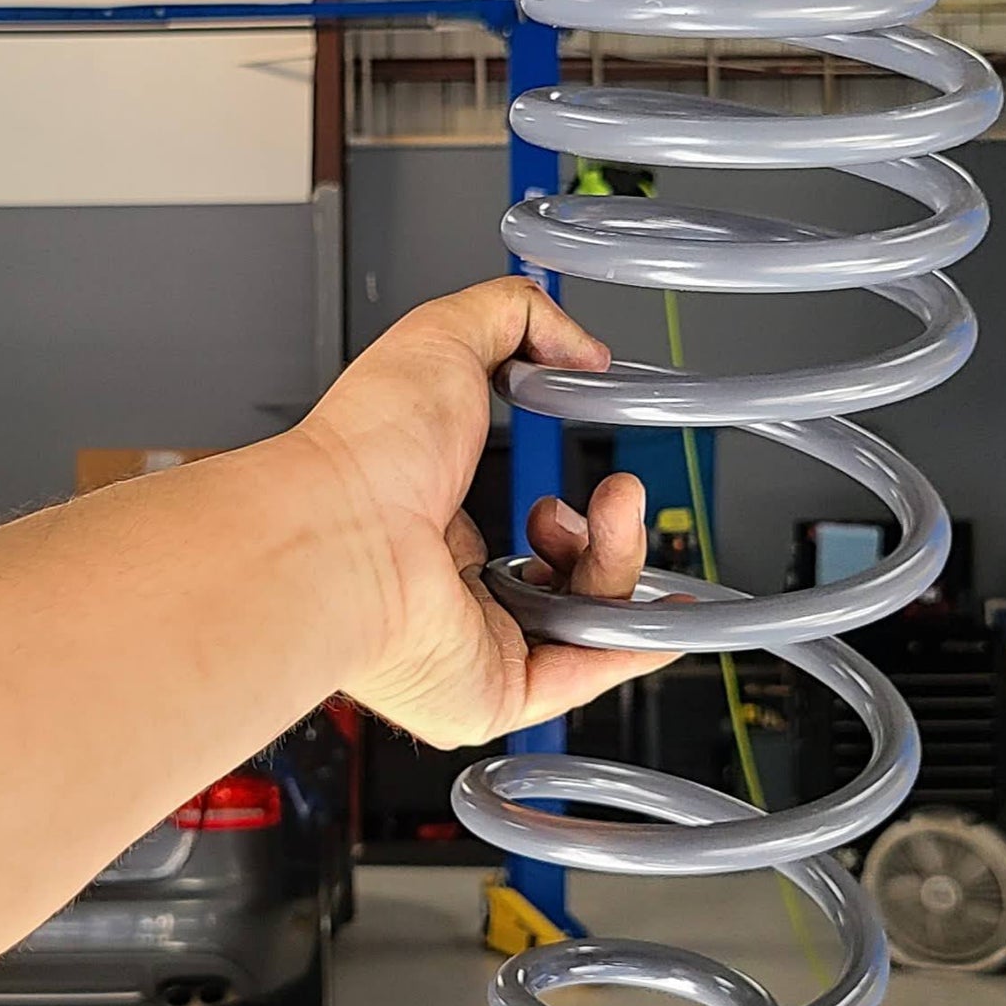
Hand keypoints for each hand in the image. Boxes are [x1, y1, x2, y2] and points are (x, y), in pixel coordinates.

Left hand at [296, 278, 674, 747]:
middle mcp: (451, 591)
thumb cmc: (364, 452)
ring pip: (585, 619)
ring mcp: (473, 644)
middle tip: (611, 492)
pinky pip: (582, 676)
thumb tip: (580, 346)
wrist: (339, 533)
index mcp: (432, 521)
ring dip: (618, 561)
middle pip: (568, 576)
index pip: (527, 529)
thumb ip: (517, 315)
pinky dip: (633, 645)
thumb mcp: (444, 336)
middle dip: (606, 531)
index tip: (601, 474)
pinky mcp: (493, 690)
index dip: (575, 509)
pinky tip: (667, 609)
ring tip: (612, 512)